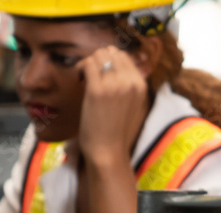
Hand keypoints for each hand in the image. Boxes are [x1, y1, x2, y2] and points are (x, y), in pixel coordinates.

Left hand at [76, 46, 148, 167]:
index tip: (100, 74)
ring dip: (89, 63)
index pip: (124, 57)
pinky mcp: (98, 90)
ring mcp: (115, 84)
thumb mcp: (133, 107)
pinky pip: (88, 64)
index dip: (109, 62)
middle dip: (98, 60)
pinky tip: (79, 80)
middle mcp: (131, 82)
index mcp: (141, 85)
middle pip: (111, 52)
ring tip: (84, 78)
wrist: (109, 153)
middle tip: (90, 75)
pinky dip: (80, 68)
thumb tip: (114, 68)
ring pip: (99, 55)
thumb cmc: (117, 134)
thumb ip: (129, 87)